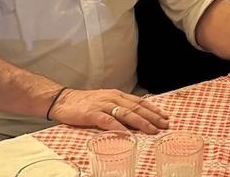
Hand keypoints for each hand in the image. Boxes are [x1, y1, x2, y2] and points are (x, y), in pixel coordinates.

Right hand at [50, 88, 168, 134]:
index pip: (139, 102)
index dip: (154, 109)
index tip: (166, 117)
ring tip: (152, 130)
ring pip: (126, 113)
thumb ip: (119, 107)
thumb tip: (136, 117)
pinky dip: (118, 128)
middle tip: (165, 125)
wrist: (63, 100)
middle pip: (137, 107)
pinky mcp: (92, 113)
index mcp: (117, 95)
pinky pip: (108, 121)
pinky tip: (127, 134)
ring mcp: (103, 105)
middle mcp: (113, 98)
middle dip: (153, 117)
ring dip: (141, 122)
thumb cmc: (85, 103)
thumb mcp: (105, 101)